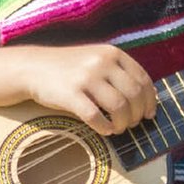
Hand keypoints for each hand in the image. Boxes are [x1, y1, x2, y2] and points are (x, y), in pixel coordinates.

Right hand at [25, 43, 156, 135]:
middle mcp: (101, 62)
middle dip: (138, 114)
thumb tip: (147, 99)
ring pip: (118, 107)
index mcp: (112, 53)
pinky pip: (95, 116)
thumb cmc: (71, 69)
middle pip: (133, 95)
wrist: (33, 67)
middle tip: (133, 124)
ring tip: (119, 128)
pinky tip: (105, 130)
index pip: (142, 79)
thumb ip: (120, 73)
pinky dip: (105, 127)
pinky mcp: (70, 94)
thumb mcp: (97, 60)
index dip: (150, 100)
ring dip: (123, 123)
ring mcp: (85, 77)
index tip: (150, 114)